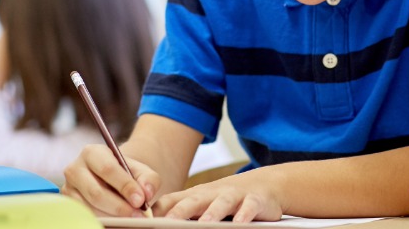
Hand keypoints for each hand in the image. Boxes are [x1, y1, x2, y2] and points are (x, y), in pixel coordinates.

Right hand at [62, 144, 159, 216]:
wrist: (111, 179)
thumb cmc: (126, 173)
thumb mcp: (140, 170)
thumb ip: (148, 179)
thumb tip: (147, 192)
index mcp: (92, 153)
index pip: (107, 170)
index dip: (125, 186)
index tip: (140, 200)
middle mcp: (75, 169)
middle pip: (96, 193)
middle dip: (119, 207)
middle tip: (138, 215)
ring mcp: (68, 189)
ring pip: (90, 208)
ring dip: (112, 216)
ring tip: (131, 218)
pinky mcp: (69, 205)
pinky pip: (85, 216)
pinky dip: (104, 220)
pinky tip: (118, 221)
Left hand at [153, 169, 281, 222]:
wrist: (265, 184)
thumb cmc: (226, 198)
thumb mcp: (202, 203)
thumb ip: (180, 211)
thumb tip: (153, 221)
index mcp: (195, 196)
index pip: (172, 201)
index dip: (158, 211)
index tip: (143, 221)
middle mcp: (212, 193)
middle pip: (193, 201)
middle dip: (180, 212)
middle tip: (168, 223)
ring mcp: (233, 195)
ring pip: (221, 203)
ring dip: (212, 213)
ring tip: (205, 224)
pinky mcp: (254, 200)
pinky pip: (249, 206)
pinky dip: (245, 214)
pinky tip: (240, 223)